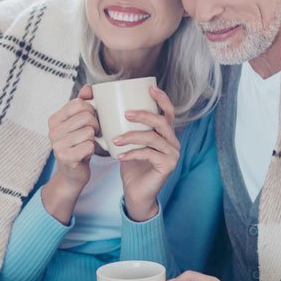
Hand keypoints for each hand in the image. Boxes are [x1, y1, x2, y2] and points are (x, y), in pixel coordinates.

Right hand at [42, 84, 98, 222]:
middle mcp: (52, 131)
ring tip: (89, 143)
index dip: (91, 109)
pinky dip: (92, 150)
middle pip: (86, 116)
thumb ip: (82, 104)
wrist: (71, 174)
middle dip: (96, 124)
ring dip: (94, 139)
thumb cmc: (77, 145)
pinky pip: (89, 146)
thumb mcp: (78, 124)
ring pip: (89, 131)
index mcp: (54, 119)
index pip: (78, 103)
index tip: (92, 119)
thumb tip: (89, 87)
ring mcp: (57, 145)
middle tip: (93, 133)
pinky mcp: (66, 157)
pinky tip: (87, 153)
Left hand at [115, 85, 179, 220]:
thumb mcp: (128, 143)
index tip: (150, 87)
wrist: (136, 192)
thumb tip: (107, 108)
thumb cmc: (132, 165)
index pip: (168, 112)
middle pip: (162, 122)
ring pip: (153, 138)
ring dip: (132, 136)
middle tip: (126, 114)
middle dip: (144, 115)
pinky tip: (120, 156)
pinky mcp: (168, 166)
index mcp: (165, 133)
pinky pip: (149, 154)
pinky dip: (132, 153)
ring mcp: (173, 154)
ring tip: (115, 139)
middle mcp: (173, 142)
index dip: (162, 98)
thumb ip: (126, 127)